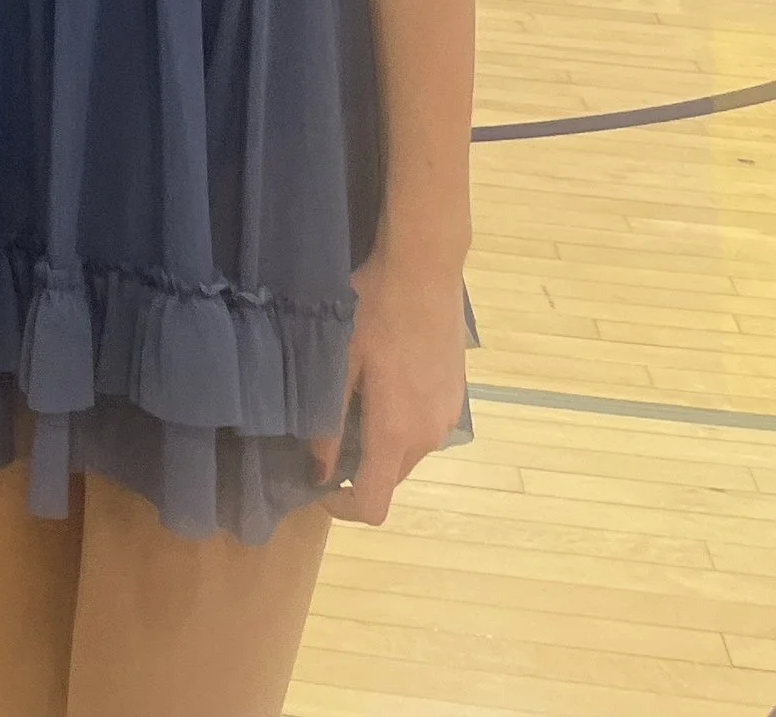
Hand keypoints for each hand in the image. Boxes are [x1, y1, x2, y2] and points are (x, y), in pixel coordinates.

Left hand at [317, 248, 466, 523]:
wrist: (425, 268)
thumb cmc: (374, 309)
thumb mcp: (338, 360)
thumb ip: (326, 420)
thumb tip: (318, 468)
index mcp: (395, 433)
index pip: (374, 504)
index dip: (342, 507)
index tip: (319, 484)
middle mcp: (428, 436)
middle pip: (392, 479)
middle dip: (359, 469)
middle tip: (330, 431)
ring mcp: (448, 416)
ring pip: (410, 453)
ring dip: (382, 443)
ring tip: (357, 398)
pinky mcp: (456, 395)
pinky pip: (425, 426)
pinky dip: (403, 422)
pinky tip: (386, 379)